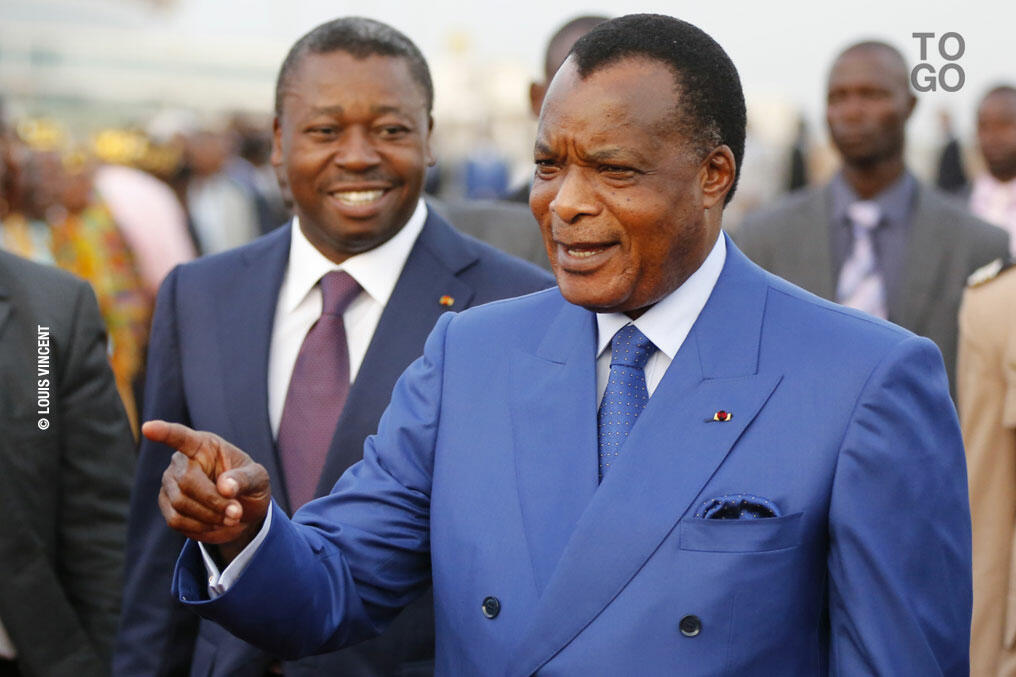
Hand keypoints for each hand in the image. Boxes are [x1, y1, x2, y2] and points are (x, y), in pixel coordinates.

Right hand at [144, 420, 270, 561]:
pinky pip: (176, 520)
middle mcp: (181, 461)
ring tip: (230, 518)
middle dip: (214, 501)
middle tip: (236, 513)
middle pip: (187, 482)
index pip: (181, 437)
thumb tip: (225, 487)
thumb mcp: (258, 479)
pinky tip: (214, 523)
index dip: (164, 432)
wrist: (242, 513)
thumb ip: (244, 479)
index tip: (149, 428)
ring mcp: (170, 484)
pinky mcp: (167, 505)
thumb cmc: (249, 487)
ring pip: (180, 504)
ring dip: (210, 517)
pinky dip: (199, 527)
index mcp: (204, 445)